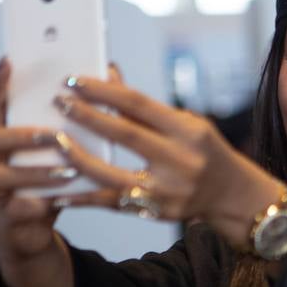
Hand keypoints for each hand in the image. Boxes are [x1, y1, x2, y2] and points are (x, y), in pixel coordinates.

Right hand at [0, 58, 76, 286]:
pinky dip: (37, 203)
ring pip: (0, 174)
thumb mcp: (71, 142)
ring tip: (68, 169)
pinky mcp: (3, 215)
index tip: (9, 62)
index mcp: (5, 132)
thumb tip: (111, 70)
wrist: (35, 226)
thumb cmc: (54, 175)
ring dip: (36, 171)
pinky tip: (59, 199)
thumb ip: (85, 110)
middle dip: (21, 135)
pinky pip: (15, 207)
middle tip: (53, 135)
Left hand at [51, 72, 283, 245]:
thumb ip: (143, 106)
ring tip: (55, 143)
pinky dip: (84, 198)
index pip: (138, 104)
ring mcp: (169, 190)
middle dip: (87, 117)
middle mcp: (181, 159)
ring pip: (112, 175)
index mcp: (188, 130)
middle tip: (58, 103)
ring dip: (78, 158)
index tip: (73, 81)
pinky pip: (112, 204)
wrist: (231, 195)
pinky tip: (60, 192)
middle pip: (124, 135)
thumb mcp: (183, 123)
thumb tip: (107, 74)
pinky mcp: (158, 213)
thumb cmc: (202, 150)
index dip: (103, 91)